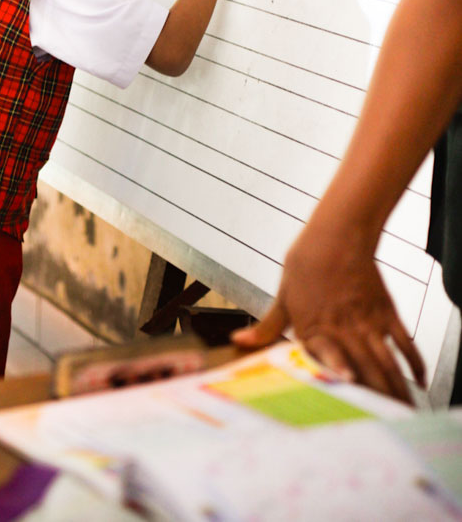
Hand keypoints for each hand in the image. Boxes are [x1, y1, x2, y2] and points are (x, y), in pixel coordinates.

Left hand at [230, 227, 425, 402]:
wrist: (337, 233)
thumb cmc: (306, 262)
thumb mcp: (282, 296)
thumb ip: (267, 327)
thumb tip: (238, 342)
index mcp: (314, 328)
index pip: (326, 359)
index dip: (337, 374)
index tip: (347, 387)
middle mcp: (342, 329)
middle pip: (362, 369)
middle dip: (373, 398)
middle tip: (381, 421)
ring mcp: (367, 322)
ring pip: (385, 362)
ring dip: (395, 389)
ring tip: (402, 413)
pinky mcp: (385, 312)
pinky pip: (403, 343)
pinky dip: (413, 364)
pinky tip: (417, 382)